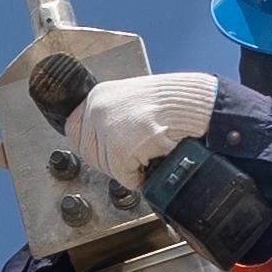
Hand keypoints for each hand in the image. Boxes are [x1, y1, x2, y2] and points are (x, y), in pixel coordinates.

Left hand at [67, 69, 217, 184]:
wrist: (197, 105)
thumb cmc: (174, 104)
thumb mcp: (133, 100)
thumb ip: (113, 116)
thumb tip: (102, 141)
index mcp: (99, 95)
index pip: (74, 130)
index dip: (92, 145)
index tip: (107, 150)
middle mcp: (98, 109)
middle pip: (90, 153)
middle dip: (111, 160)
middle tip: (133, 155)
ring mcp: (109, 128)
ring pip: (108, 167)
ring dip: (129, 167)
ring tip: (148, 151)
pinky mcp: (123, 148)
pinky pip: (125, 176)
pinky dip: (141, 175)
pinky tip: (153, 159)